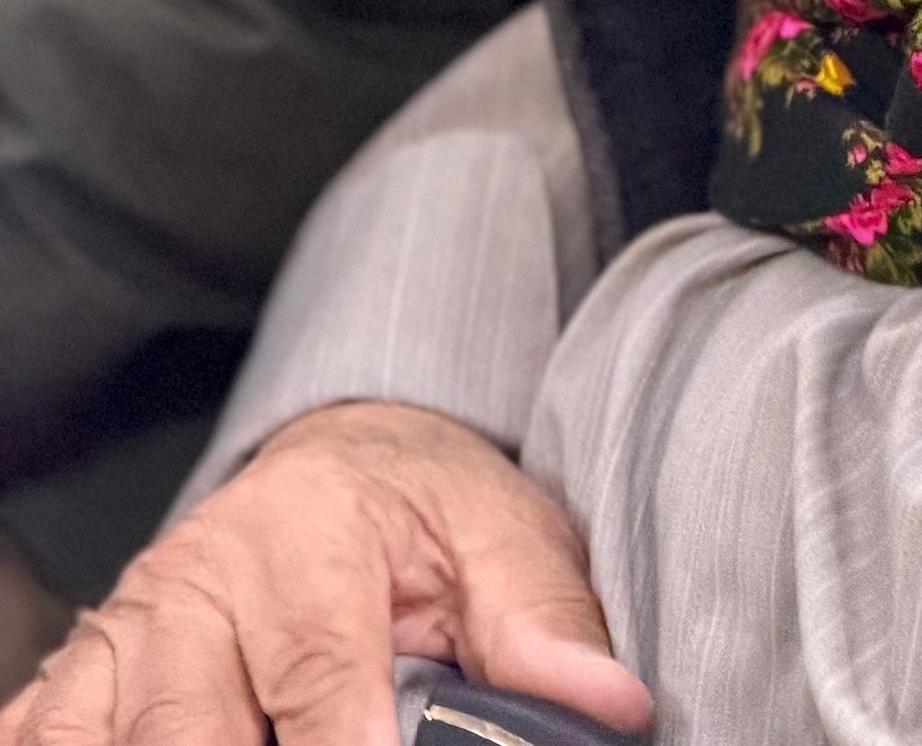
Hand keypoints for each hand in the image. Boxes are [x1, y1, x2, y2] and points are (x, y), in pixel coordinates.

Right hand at [0, 404, 648, 745]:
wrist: (342, 455)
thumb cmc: (420, 506)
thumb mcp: (501, 534)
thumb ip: (544, 623)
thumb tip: (611, 703)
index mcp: (306, 532)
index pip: (316, 678)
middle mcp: (198, 579)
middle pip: (188, 729)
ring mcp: (129, 629)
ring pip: (104, 740)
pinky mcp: (82, 672)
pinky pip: (41, 730)